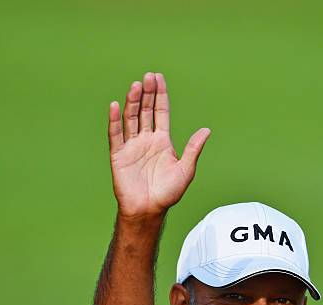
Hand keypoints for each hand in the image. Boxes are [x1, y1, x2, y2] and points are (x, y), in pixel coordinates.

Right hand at [108, 72, 210, 216]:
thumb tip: (207, 130)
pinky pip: (116, 134)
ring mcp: (132, 146)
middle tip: (148, 76)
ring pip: (131, 118)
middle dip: (147, 93)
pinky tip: (116, 105)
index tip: (159, 79)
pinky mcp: (119, 155)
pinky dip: (115, 120)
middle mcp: (146, 140)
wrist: (149, 209)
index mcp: (162, 141)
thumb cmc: (168, 194)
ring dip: (132, 102)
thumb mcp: (185, 170)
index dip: (160, 96)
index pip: (160, 112)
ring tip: (136, 86)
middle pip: (145, 111)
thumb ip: (193, 149)